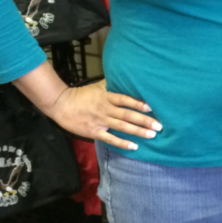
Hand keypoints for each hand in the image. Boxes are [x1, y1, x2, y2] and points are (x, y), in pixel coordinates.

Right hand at [46, 79, 160, 150]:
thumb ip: (112, 83)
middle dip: (144, 120)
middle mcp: (105, 109)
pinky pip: (111, 139)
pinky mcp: (95, 132)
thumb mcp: (98, 86)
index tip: (151, 107)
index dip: (138, 103)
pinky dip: (123, 143)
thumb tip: (127, 76)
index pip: (125, 99)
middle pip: (127, 115)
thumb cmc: (82, 95)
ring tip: (152, 135)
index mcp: (107, 97)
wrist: (62, 105)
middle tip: (159, 126)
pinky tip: (134, 146)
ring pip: (122, 127)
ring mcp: (100, 121)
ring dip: (138, 131)